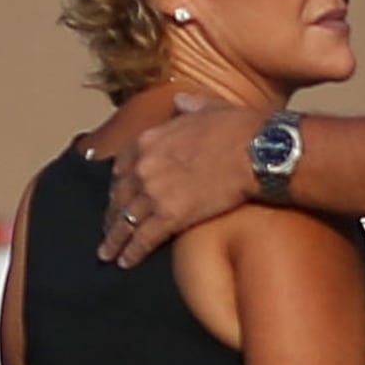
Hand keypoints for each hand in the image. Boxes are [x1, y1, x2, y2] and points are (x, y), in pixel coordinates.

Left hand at [101, 96, 262, 265]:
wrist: (256, 150)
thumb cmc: (239, 128)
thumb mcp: (208, 106)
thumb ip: (189, 106)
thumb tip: (181, 101)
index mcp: (149, 139)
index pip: (121, 166)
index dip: (118, 185)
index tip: (117, 196)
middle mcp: (144, 165)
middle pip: (119, 196)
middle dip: (111, 215)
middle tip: (108, 230)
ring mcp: (154, 192)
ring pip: (125, 221)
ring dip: (114, 240)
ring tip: (107, 254)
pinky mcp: (170, 216)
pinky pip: (143, 239)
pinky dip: (131, 253)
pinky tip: (125, 263)